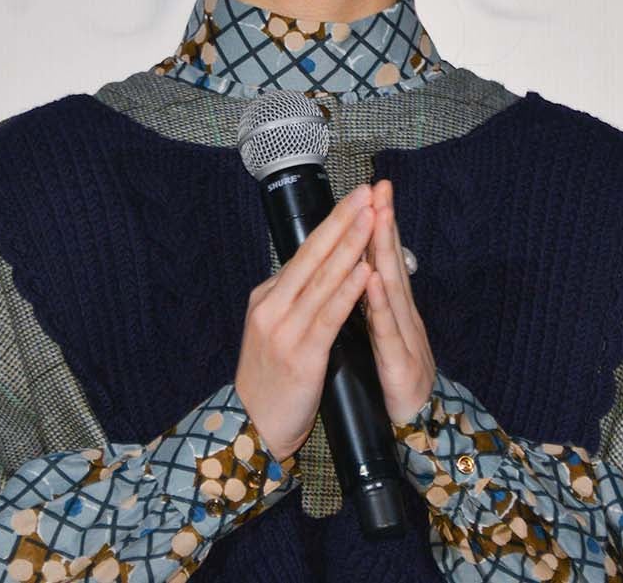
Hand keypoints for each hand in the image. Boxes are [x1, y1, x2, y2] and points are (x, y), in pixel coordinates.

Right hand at [234, 183, 375, 462]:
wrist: (251, 429)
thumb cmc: (270, 384)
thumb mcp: (274, 333)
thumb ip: (293, 304)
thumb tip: (316, 275)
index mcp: (267, 299)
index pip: (304, 253)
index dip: (332, 224)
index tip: (355, 200)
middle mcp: (271, 307)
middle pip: (312, 255)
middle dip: (342, 221)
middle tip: (366, 193)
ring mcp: (284, 330)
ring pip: (322, 278)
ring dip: (350, 246)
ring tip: (372, 219)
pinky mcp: (301, 355)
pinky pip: (328, 316)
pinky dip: (348, 291)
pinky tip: (364, 273)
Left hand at [361, 179, 436, 426]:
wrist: (414, 432)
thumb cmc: (394, 385)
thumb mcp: (382, 339)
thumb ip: (374, 308)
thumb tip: (361, 274)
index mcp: (392, 312)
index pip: (384, 260)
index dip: (380, 224)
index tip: (373, 190)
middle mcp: (402, 318)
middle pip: (392, 263)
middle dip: (386, 222)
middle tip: (381, 187)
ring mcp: (405, 339)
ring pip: (392, 289)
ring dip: (384, 251)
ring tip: (378, 217)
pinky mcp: (401, 366)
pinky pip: (387, 331)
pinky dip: (378, 303)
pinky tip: (371, 279)